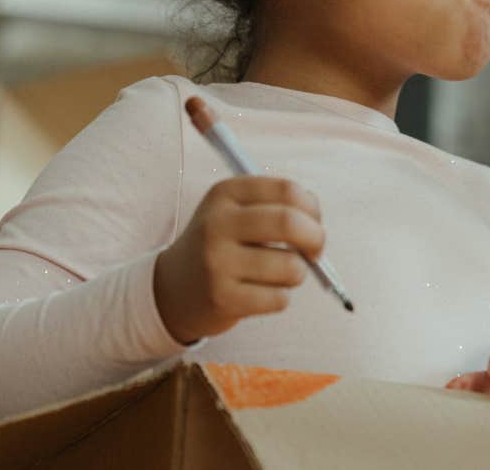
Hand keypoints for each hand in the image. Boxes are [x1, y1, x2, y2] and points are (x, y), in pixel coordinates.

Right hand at [153, 177, 323, 343]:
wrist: (173, 289)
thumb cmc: (224, 246)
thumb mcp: (237, 213)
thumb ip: (280, 208)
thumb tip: (317, 226)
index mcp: (225, 194)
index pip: (287, 190)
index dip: (312, 209)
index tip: (313, 223)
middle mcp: (217, 223)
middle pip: (290, 222)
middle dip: (316, 239)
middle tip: (315, 252)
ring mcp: (217, 261)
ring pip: (291, 267)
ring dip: (297, 274)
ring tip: (278, 275)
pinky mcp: (221, 298)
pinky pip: (279, 299)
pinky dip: (280, 298)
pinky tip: (259, 295)